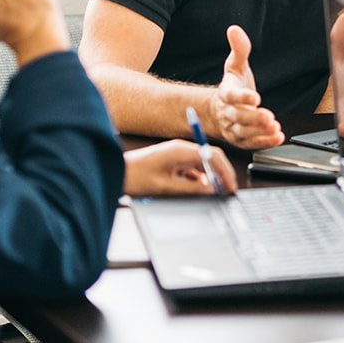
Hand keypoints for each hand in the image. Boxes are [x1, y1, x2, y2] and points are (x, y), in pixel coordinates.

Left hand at [123, 140, 237, 196]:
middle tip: (226, 191)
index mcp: (181, 150)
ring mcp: (176, 155)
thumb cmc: (134, 177)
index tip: (230, 185)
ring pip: (202, 165)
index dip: (225, 170)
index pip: (213, 155)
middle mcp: (180, 149)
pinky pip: (191, 170)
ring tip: (214, 193)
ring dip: (209, 178)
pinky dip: (198, 180)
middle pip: (210, 159)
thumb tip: (211, 190)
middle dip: (220, 175)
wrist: (113, 172)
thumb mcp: (165, 187)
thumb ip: (191, 189)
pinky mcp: (171, 162)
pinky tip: (198, 190)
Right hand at [204, 25, 284, 148]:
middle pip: (239, 117)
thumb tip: (234, 29)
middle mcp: (228, 113)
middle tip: (268, 117)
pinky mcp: (241, 140)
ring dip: (260, 132)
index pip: (232, 96)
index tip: (255, 97)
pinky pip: (252, 143)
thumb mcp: (235, 66)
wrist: (220, 111)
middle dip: (253, 118)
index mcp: (225, 94)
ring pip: (245, 133)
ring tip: (274, 128)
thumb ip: (238, 49)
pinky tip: (278, 137)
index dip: (242, 98)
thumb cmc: (231, 87)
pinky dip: (265, 142)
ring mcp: (234, 128)